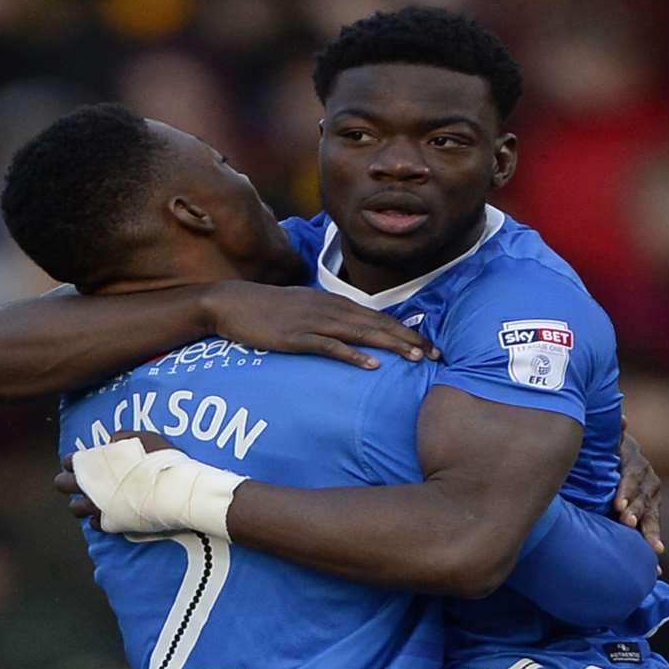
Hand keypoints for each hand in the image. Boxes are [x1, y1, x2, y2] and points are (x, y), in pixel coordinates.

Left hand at [56, 432, 175, 526]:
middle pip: (64, 485)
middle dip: (67, 482)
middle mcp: (90, 486)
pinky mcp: (110, 524)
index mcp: (94, 463)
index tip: (81, 462)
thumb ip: (123, 439)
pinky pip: (95, 524)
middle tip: (78, 481)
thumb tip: (112, 441)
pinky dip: (97, 519)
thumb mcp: (144, 438)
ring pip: (75, 508)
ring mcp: (99, 507)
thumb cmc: (160, 461)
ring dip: (80, 503)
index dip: (75, 461)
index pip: (72, 461)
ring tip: (89, 500)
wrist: (173, 492)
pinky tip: (105, 514)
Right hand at [202, 281, 436, 368]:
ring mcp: (314, 322)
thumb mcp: (303, 308)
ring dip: (392, 345)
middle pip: (378, 324)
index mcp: (334, 303)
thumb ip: (327, 317)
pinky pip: (331, 347)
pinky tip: (372, 364)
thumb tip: (347, 333)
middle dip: (410, 339)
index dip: (406, 330)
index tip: (429, 345)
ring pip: (362, 334)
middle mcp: (330, 309)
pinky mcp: (297, 337)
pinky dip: (354, 355)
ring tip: (416, 358)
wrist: (232, 303)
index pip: (379, 317)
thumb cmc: (266, 308)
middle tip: (436, 355)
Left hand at [613, 419, 664, 554]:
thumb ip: (614, 433)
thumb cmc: (603, 447)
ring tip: (651, 546)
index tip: (618, 505)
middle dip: (636, 511)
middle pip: (643, 497)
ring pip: (651, 513)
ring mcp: (651, 495)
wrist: (614, 455)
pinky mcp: (651, 509)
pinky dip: (655, 540)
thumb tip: (622, 420)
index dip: (627, 491)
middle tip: (626, 522)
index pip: (632, 476)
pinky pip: (653, 525)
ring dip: (650, 529)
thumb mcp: (608, 438)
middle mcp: (647, 478)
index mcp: (634, 461)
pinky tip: (658, 556)